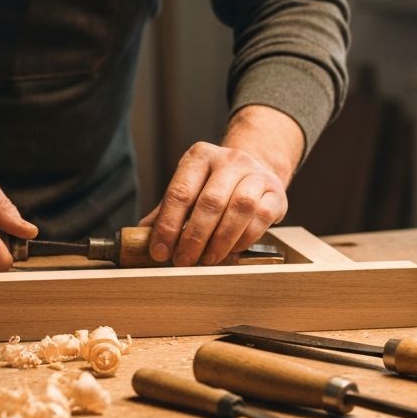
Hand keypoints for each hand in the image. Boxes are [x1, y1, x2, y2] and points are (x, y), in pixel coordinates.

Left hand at [140, 105, 302, 265]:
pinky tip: (231, 251)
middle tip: (183, 261)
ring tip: (207, 260)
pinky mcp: (276, 192)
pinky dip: (244, 238)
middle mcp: (229, 159)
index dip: (168, 225)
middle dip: (194, 237)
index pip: (180, 192)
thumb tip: (140, 236)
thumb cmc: (213, 185)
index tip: (159, 251)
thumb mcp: (188, 189)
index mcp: (199, 156)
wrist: (255, 170)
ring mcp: (256, 174)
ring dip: (221, 240)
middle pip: (210, 202)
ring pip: (240, 208)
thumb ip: (165, 210)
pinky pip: (261, 217)